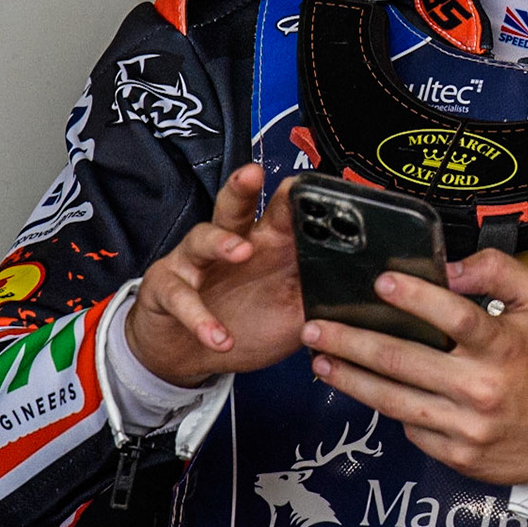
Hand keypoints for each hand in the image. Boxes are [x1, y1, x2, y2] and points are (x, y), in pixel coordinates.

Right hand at [124, 166, 304, 386]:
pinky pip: (181, 297)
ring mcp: (192, 262)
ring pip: (202, 237)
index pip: (279, 214)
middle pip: (233, 207)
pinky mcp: (164, 287)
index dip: (292, 198)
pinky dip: (199, 318)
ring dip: (222, 242)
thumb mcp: (290, 315)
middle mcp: (226, 244)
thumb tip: (363, 295)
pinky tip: (217, 336)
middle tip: (254, 173)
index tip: (310, 184)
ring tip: (241, 251)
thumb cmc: (242, 322)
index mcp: (263, 245)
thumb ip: (318, 299)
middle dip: (242, 186)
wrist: (185, 353)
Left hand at [302, 249, 527, 498]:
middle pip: (404, 361)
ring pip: (394, 400)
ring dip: (350, 379)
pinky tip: (369, 390)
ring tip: (321, 360)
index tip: (380, 282)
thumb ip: (498, 271)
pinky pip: (411, 428)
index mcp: (505, 345)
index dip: (415, 297)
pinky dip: (390, 408)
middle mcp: (483, 387)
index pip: (455, 317)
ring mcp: (467, 426)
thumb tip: (450, 268)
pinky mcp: (458, 454)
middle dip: (352, 342)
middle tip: (316, 327)